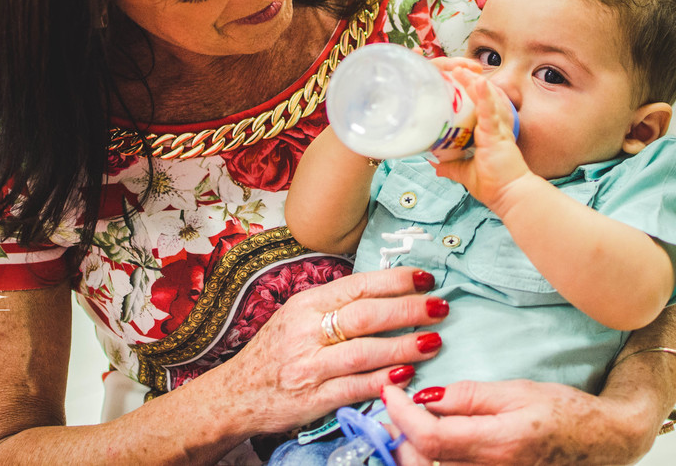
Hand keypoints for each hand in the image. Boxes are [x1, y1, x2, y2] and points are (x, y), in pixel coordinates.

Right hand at [218, 267, 447, 434]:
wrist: (235, 395)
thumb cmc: (274, 353)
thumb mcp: (297, 317)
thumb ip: (335, 306)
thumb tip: (386, 292)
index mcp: (306, 304)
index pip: (358, 285)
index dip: (396, 281)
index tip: (426, 278)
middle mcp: (306, 331)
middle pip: (365, 314)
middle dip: (408, 309)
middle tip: (440, 307)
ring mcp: (308, 365)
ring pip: (364, 351)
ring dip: (404, 345)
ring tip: (434, 341)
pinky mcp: (312, 398)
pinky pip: (354, 387)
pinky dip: (384, 380)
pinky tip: (408, 376)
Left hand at [382, 380, 655, 465]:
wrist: (599, 442)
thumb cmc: (563, 412)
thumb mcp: (516, 390)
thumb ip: (468, 396)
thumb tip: (426, 397)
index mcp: (498, 444)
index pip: (430, 438)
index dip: (401, 415)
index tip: (390, 391)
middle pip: (424, 463)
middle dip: (397, 437)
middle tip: (388, 409)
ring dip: (409, 450)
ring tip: (401, 423)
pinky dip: (429, 460)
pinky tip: (423, 442)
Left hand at [431, 68, 529, 213]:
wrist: (510, 196)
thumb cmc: (495, 185)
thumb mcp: (466, 173)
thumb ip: (452, 167)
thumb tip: (436, 165)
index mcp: (492, 131)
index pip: (482, 104)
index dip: (472, 91)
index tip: (458, 80)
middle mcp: (497, 125)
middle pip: (485, 96)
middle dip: (471, 80)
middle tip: (455, 68)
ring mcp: (498, 129)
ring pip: (487, 98)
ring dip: (474, 82)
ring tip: (460, 69)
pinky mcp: (497, 135)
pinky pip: (490, 111)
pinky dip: (484, 96)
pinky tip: (478, 82)